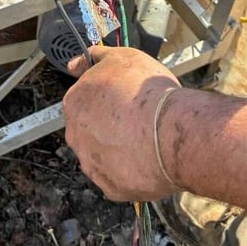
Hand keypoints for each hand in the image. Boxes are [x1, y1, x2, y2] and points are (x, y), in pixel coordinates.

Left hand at [62, 46, 179, 201]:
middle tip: (137, 120)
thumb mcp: (122, 57)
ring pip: (101, 157)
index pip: (83, 101)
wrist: (172, 131)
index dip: (106, 100)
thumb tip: (76, 63)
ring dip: (118, 151)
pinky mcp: (110, 188)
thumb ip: (96, 58)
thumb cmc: (147, 92)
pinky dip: (130, 172)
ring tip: (147, 142)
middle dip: (108, 126)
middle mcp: (75, 136)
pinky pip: (118, 179)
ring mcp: (91, 165)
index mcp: (74, 103)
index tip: (125, 100)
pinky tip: (148, 162)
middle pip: (89, 130)